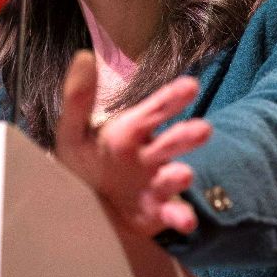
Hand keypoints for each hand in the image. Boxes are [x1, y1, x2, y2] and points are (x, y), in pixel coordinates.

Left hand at [53, 50, 211, 236]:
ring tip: (183, 174)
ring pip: (173, 178)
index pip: (155, 109)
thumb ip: (77, 99)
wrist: (85, 206)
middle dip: (186, 136)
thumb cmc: (86, 162)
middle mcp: (150, 155)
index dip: (171, 98)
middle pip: (171, 142)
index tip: (190, 85)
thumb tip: (83, 56)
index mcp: (131, 130)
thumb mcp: (74, 132)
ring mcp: (156, 184)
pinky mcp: (156, 213)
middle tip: (203, 130)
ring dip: (179, 176)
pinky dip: (180, 217)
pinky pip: (171, 214)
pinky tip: (186, 221)